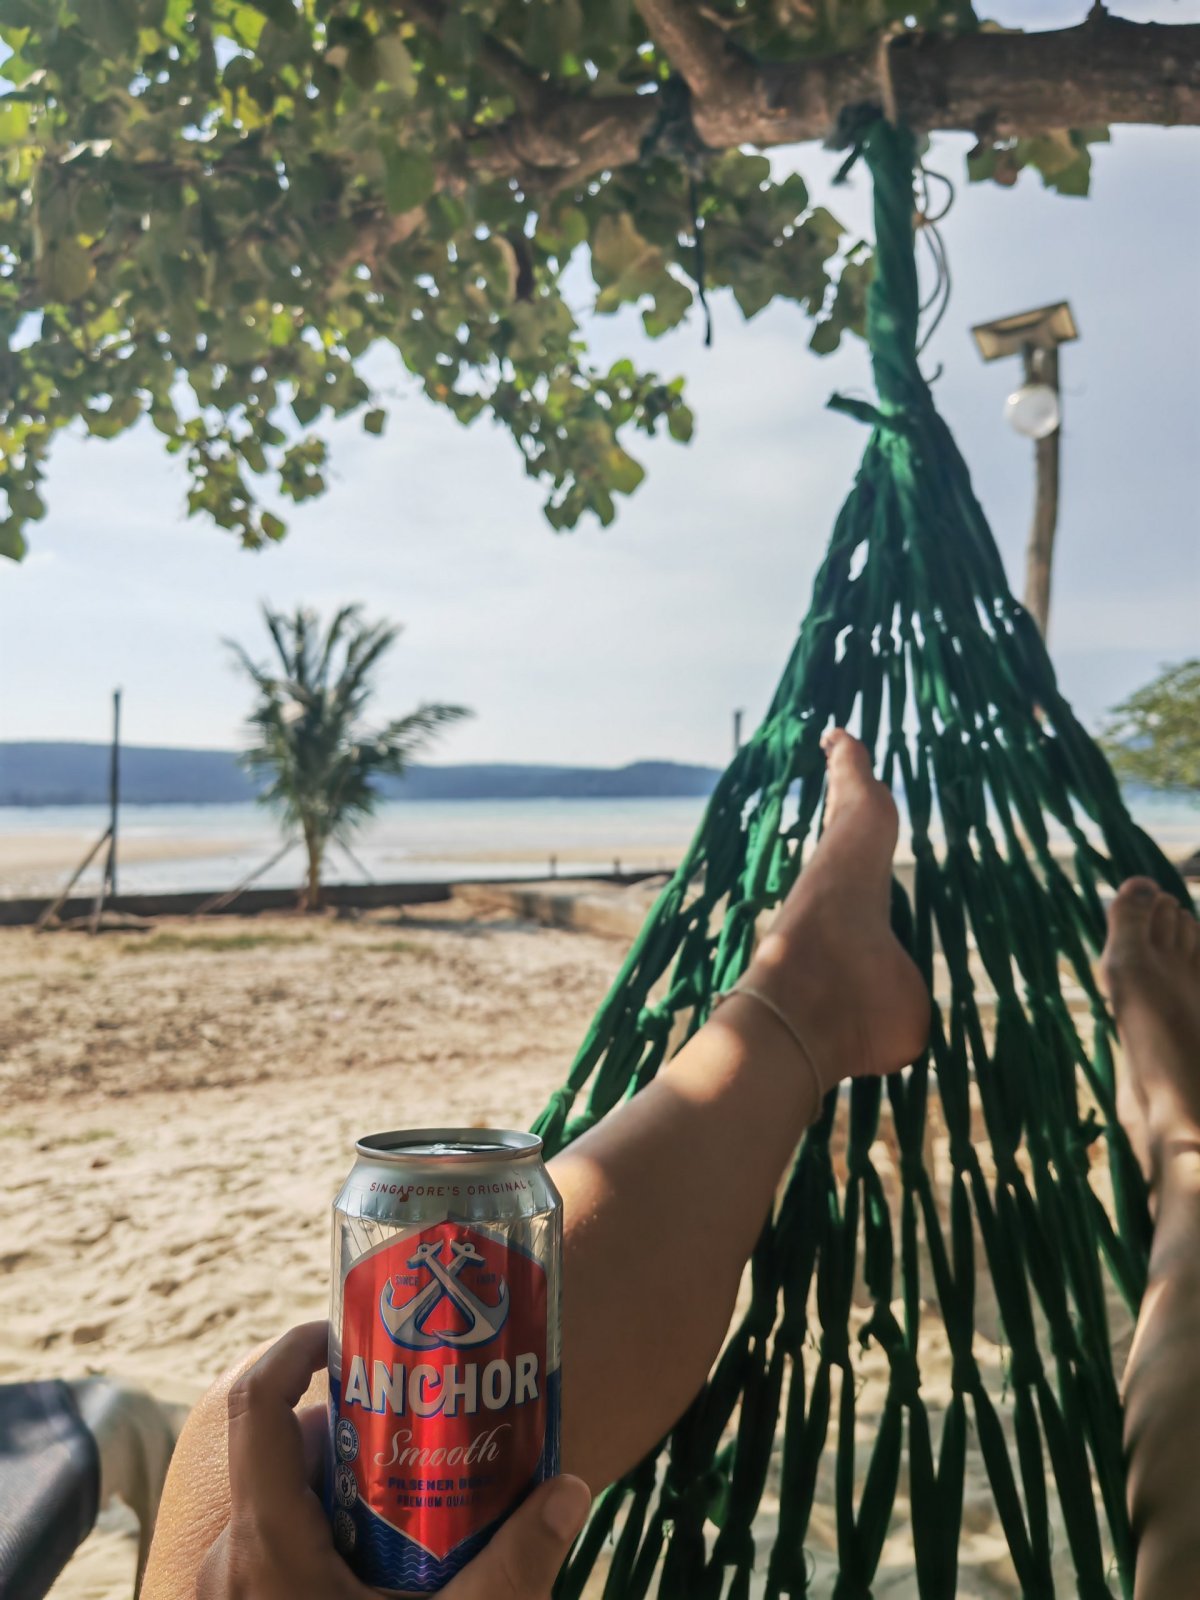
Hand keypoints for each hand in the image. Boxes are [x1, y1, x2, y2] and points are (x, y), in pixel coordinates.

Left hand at [198, 1321, 590, 1599]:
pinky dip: (318, 1542)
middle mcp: (225, 1566)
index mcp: (265, 1548)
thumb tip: (573, 1489)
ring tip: (410, 1506)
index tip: (344, 1331)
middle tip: (418, 1433)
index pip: (253, 1407)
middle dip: (347, 1433)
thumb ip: (516, 1566)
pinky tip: (381, 1574)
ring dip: (335, 1491)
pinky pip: (268, 1559)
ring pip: (275, 1510)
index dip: (291, 1349)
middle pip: (279, 1458)